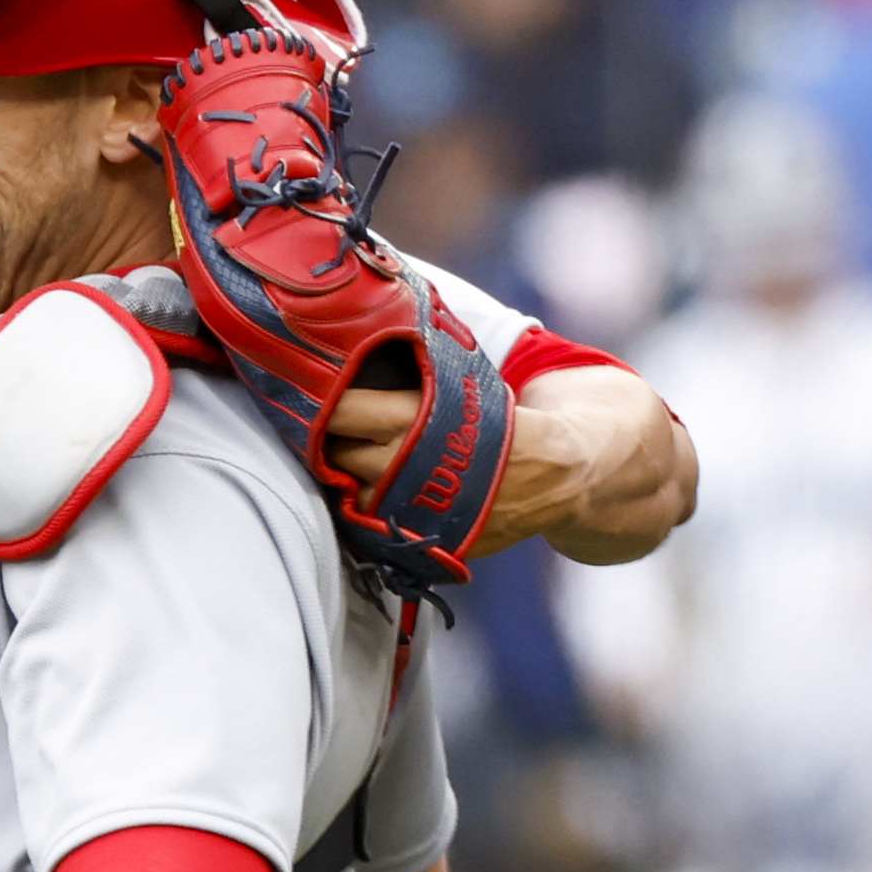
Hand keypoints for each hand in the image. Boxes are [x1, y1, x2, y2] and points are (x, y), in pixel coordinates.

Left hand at [326, 387, 591, 559]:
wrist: (558, 473)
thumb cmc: (501, 419)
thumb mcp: (461, 384)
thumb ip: (415, 373)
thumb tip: (368, 333)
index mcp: (414, 417)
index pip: (340, 409)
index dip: (322, 403)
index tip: (313, 397)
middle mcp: (406, 464)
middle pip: (338, 454)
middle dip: (334, 442)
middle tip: (340, 432)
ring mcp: (413, 508)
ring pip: (351, 495)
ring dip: (349, 480)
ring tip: (360, 463)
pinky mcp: (422, 539)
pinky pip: (376, 528)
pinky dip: (372, 512)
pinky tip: (380, 495)